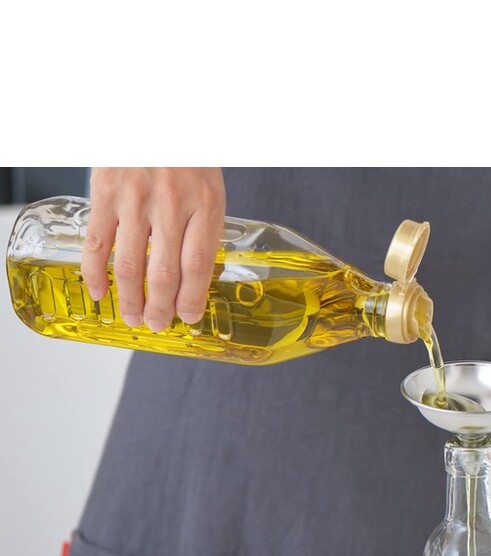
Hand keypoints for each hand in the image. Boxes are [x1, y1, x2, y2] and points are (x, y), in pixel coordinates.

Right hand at [81, 167, 225, 331]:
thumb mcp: (210, 189)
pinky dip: (96, 273)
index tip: (188, 318)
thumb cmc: (187, 155)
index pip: (198, 265)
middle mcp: (170, 204)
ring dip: (131, 298)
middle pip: (164, 272)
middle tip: (158, 325)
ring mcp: (135, 199)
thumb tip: (195, 279)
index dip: (191, 298)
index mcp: (205, 204)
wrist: (155, 111)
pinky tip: (100, 292)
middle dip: (161, 307)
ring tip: (134, 317)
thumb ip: (203, 229)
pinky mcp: (105, 192)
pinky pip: (98, 242)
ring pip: (130, 264)